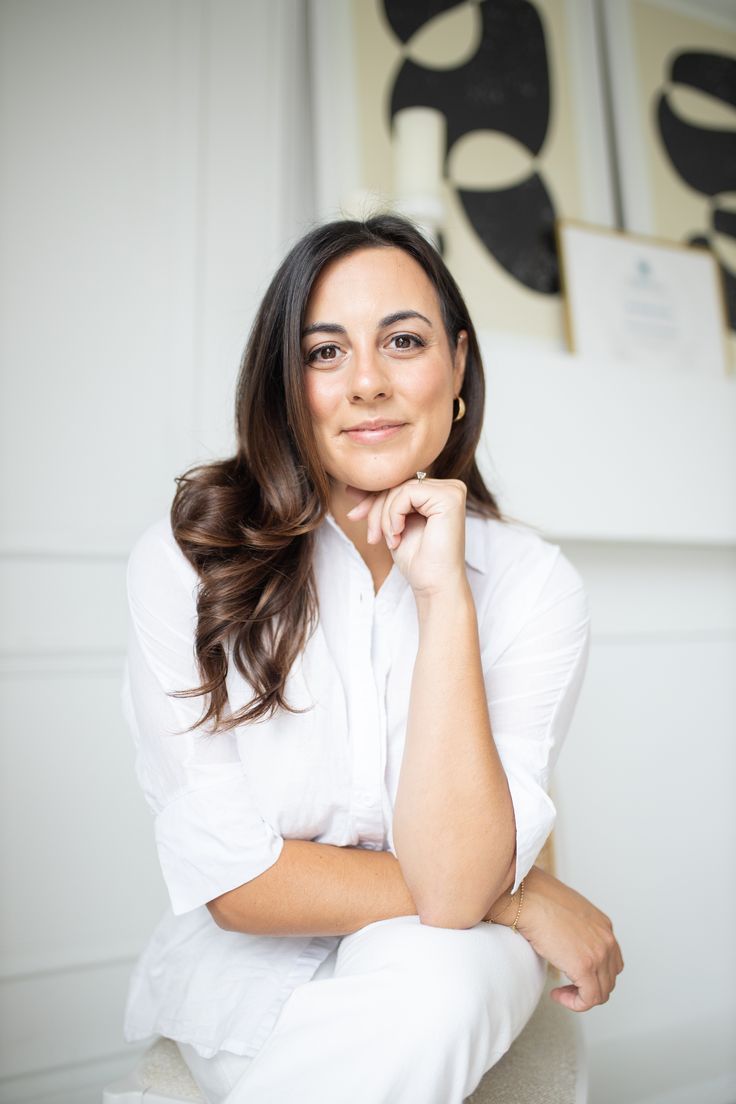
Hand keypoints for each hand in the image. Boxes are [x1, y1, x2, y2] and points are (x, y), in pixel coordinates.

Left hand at [345, 476, 467, 596]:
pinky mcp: (450, 498)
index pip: (398, 483)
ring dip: (384, 517)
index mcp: (439, 492)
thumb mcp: (390, 524)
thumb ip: (377, 502)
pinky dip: (394, 514)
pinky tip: (398, 534)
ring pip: (400, 488)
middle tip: (372, 536)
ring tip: (389, 540)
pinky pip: (407, 493)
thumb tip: (352, 487)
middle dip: (376, 510)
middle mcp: (450, 487)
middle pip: (398, 484)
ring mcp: (452, 491)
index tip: (354, 516)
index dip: (373, 499)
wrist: (433, 585)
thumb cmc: (417, 560)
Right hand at [513, 866, 623, 1011]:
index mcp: (603, 926)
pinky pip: (589, 999)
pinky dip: (574, 1003)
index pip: (612, 961)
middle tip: (567, 987)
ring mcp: (599, 954)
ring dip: (581, 997)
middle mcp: (607, 940)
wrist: (528, 898)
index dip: (595, 975)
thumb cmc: (538, 900)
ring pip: (601, 993)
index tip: (574, 976)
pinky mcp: (584, 967)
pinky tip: (557, 994)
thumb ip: (575, 930)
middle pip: (610, 979)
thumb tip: (566, 945)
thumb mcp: (567, 912)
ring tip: (561, 992)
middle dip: (589, 988)